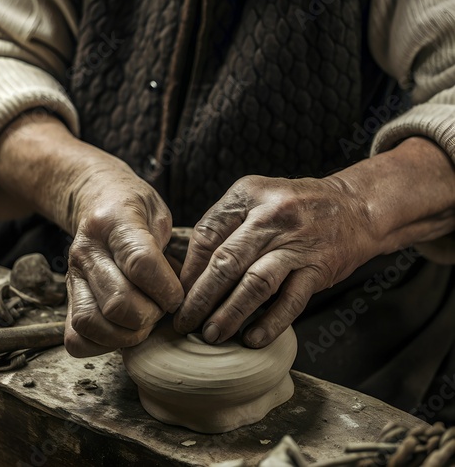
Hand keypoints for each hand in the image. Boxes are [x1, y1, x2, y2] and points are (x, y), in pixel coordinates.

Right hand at [64, 160, 183, 355]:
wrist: (98, 201)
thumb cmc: (137, 211)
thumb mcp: (160, 214)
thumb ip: (170, 248)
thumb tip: (185, 296)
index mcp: (114, 222)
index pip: (140, 263)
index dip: (166, 289)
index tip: (178, 296)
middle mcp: (87, 250)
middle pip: (117, 302)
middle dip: (150, 316)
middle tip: (162, 309)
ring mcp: (73, 276)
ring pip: (91, 323)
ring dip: (127, 334)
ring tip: (144, 321)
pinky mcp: (67, 298)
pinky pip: (76, 338)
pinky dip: (103, 345)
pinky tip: (123, 330)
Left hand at [173, 174, 376, 347]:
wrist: (355, 207)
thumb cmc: (296, 206)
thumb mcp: (258, 198)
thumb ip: (227, 226)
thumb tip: (192, 272)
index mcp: (248, 195)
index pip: (207, 234)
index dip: (189, 269)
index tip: (178, 293)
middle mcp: (271, 216)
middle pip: (225, 262)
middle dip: (200, 298)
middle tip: (185, 322)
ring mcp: (297, 242)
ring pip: (254, 284)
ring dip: (229, 314)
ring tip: (211, 335)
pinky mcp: (319, 267)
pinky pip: (290, 301)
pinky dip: (269, 323)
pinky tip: (252, 339)